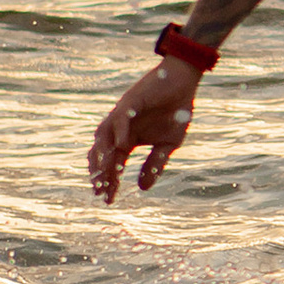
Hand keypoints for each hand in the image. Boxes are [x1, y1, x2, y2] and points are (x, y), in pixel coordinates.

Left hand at [90, 59, 199, 204]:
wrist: (183, 82)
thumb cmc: (175, 111)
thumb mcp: (168, 144)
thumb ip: (154, 164)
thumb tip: (142, 188)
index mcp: (127, 138)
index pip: (112, 163)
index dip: (110, 181)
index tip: (109, 200)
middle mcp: (119, 129)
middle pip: (101, 153)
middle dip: (101, 173)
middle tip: (102, 192)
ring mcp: (121, 115)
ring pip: (103, 138)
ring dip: (102, 157)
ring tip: (105, 176)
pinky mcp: (129, 102)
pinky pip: (119, 119)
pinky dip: (119, 133)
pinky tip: (122, 147)